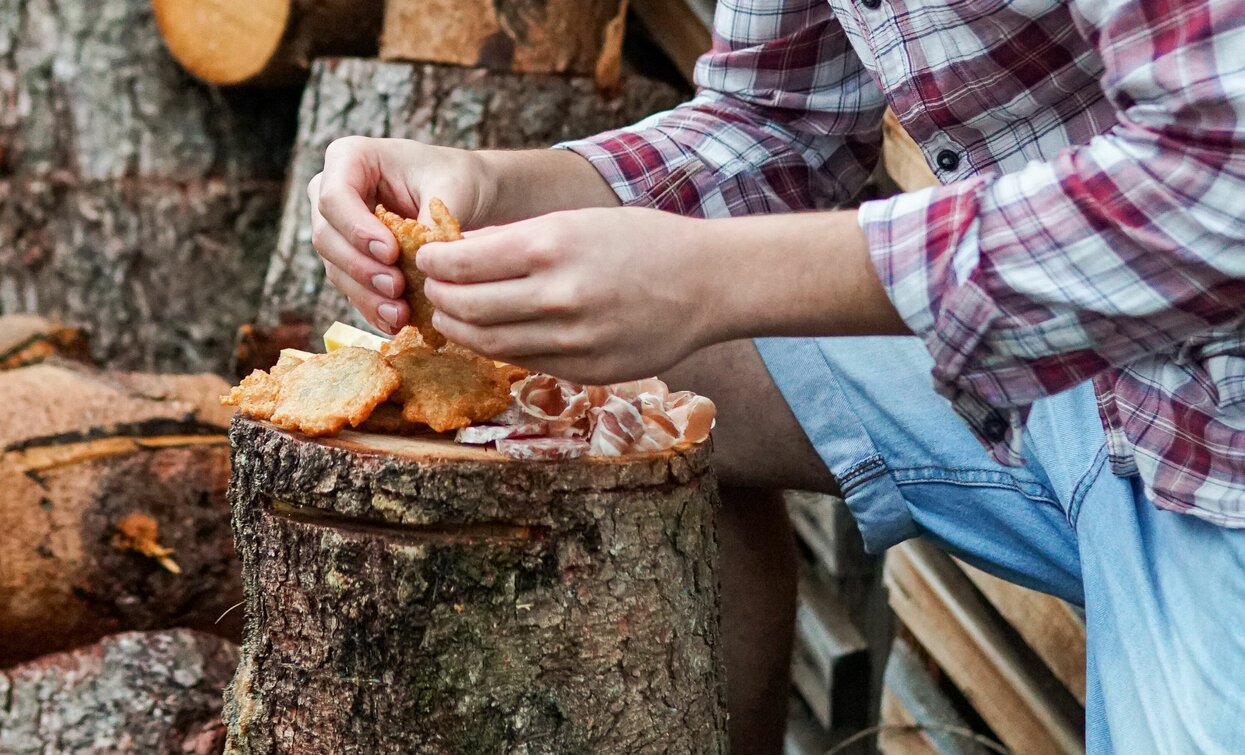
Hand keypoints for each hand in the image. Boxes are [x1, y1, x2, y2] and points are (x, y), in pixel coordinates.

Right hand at [307, 138, 620, 335]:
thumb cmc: (457, 179)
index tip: (391, 253)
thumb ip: (431, 218)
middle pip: (326, 236)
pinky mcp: (349, 260)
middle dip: (360, 268)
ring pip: (335, 267)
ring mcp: (337, 229)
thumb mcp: (452, 188)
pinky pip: (352, 287)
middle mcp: (332, 193)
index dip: (357, 229)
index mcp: (350, 158)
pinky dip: (372, 307)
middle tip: (395, 288)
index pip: (335, 197)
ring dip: (365, 295)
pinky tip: (395, 324)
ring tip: (399, 315)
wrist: (465, 196)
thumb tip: (419, 259)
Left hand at [419, 207, 715, 383]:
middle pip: (466, 308)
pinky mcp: (584, 370)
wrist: (706, 284)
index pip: (462, 262)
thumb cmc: (642, 242)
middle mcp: (556, 296)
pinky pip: (524, 362)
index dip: (434, 263)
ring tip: (452, 317)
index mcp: (551, 246)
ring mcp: (571, 340)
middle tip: (432, 292)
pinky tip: (494, 335)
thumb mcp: (576, 221)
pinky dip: (499, 349)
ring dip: (459, 330)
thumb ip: (517, 241)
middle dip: (438, 299)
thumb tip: (460, 252)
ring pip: (488, 343)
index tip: (427, 259)